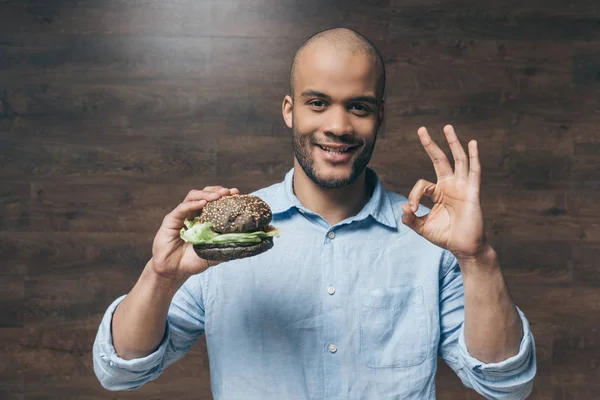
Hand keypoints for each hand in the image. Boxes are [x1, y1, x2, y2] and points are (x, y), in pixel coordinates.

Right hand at [150, 186, 239, 281]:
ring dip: (206, 194)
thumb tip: (248, 243)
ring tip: (217, 196)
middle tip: (228, 192)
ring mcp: (182, 215)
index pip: (216, 201)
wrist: (175, 271)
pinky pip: (182, 208)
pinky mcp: (171, 220)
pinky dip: (193, 204)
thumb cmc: (194, 261)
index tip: (237, 193)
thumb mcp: (215, 253)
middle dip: (217, 191)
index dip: (226, 196)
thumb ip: (227, 246)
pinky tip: (202, 203)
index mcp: (205, 218)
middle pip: (205, 194)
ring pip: (193, 196)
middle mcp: (194, 213)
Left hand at [401, 125, 487, 261]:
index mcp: (438, 193)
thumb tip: (402, 207)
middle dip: (430, 144)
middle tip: (421, 129)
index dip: (413, 195)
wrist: (463, 248)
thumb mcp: (422, 227)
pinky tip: (472, 143)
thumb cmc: (445, 237)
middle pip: (439, 159)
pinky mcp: (472, 192)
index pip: (422, 183)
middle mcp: (450, 186)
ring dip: (453, 143)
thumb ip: (411, 219)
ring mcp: (462, 187)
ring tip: (447, 127)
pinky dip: (474, 157)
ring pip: (458, 160)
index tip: (411, 209)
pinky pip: (474, 171)